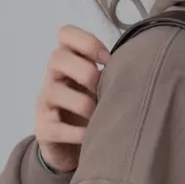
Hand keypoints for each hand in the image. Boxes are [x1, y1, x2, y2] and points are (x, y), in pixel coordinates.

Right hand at [35, 26, 110, 173]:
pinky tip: (91, 136)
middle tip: (101, 89)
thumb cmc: (93, 111)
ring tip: (99, 117)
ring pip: (55, 92)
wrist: (72, 149)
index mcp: (69, 63)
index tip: (107, 59)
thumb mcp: (101, 88)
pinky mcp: (44, 130)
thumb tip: (141, 65)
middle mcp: (53, 78)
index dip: (87, 42)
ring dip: (83, 104)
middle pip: (57, 58)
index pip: (65, 34)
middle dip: (85, 72)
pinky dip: (78, 133)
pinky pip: (57, 127)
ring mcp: (45, 103)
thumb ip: (111, 73)